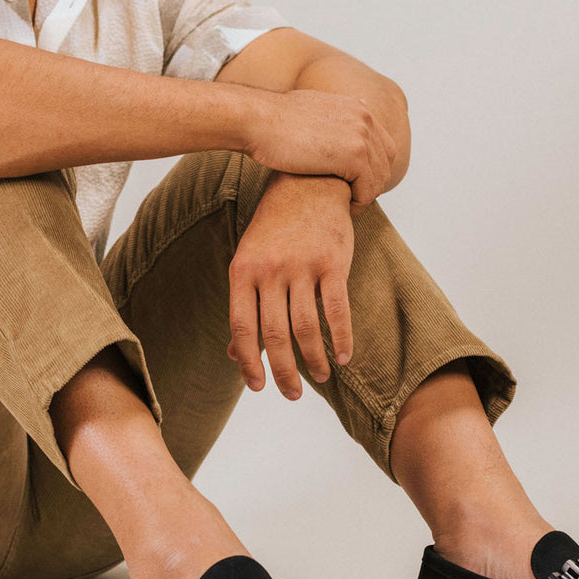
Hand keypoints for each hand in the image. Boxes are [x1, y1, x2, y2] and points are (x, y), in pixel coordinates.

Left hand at [227, 172, 354, 398]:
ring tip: (319, 376)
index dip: (249, 361)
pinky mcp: (333, 262)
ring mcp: (303, 265)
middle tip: (291, 394)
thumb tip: (235, 355)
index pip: (242, 327)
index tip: (258, 387)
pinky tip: (342, 356)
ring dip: (313, 359)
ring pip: (307, 327)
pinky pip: (337, 310)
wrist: (308, 183)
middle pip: (275, 334)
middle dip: (283, 372)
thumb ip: (244, 307)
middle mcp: (270, 270)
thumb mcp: (249, 262)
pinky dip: (342, 338)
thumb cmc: (274, 230)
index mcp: (243, 270)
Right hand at [246, 89, 396, 207]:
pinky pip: (368, 189)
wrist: (257, 120)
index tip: (356, 183)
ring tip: (347, 206)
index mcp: (357, 107)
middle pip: (386, 162)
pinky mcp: (353, 156)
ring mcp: (361, 136)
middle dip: (372, 183)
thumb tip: (337, 113)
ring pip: (379, 178)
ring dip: (365, 196)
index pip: (383, 145)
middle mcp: (365, 118)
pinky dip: (359, 203)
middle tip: (354, 198)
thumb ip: (331, 113)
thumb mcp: (310, 107)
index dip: (374, 167)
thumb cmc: (272, 119)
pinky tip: (344, 207)